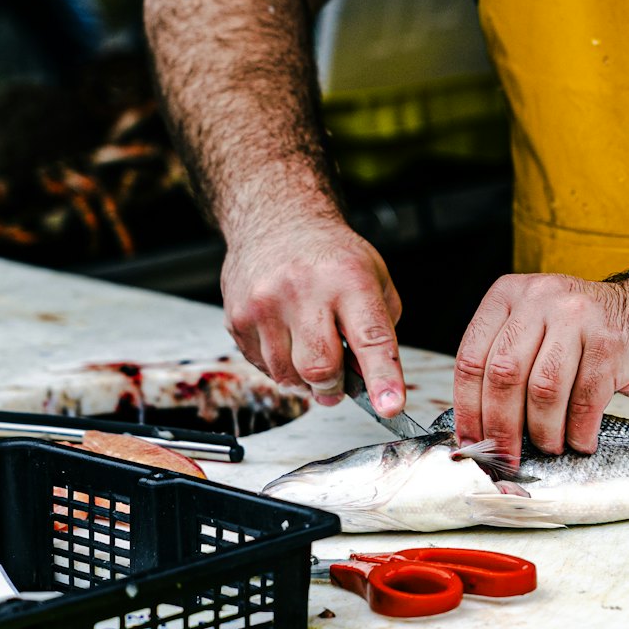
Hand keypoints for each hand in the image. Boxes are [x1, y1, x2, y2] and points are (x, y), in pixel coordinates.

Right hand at [222, 217, 405, 413]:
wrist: (277, 221)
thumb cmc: (331, 257)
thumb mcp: (375, 278)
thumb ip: (381, 330)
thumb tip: (373, 383)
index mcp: (349, 280)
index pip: (371, 338)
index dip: (382, 378)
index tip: (390, 407)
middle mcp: (304, 290)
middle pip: (320, 368)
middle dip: (333, 385)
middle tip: (339, 379)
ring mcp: (265, 304)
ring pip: (288, 376)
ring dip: (305, 378)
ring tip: (310, 346)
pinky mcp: (238, 318)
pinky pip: (264, 368)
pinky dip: (280, 366)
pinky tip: (286, 337)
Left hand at [452, 273, 628, 462]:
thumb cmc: (591, 331)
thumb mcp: (539, 327)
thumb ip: (507, 361)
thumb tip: (478, 428)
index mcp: (510, 294)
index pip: (472, 358)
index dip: (468, 409)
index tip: (472, 442)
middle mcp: (542, 298)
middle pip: (504, 375)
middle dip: (501, 428)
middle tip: (505, 456)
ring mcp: (578, 317)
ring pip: (542, 390)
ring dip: (543, 432)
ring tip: (550, 446)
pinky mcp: (611, 344)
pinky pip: (584, 401)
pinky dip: (578, 431)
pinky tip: (580, 439)